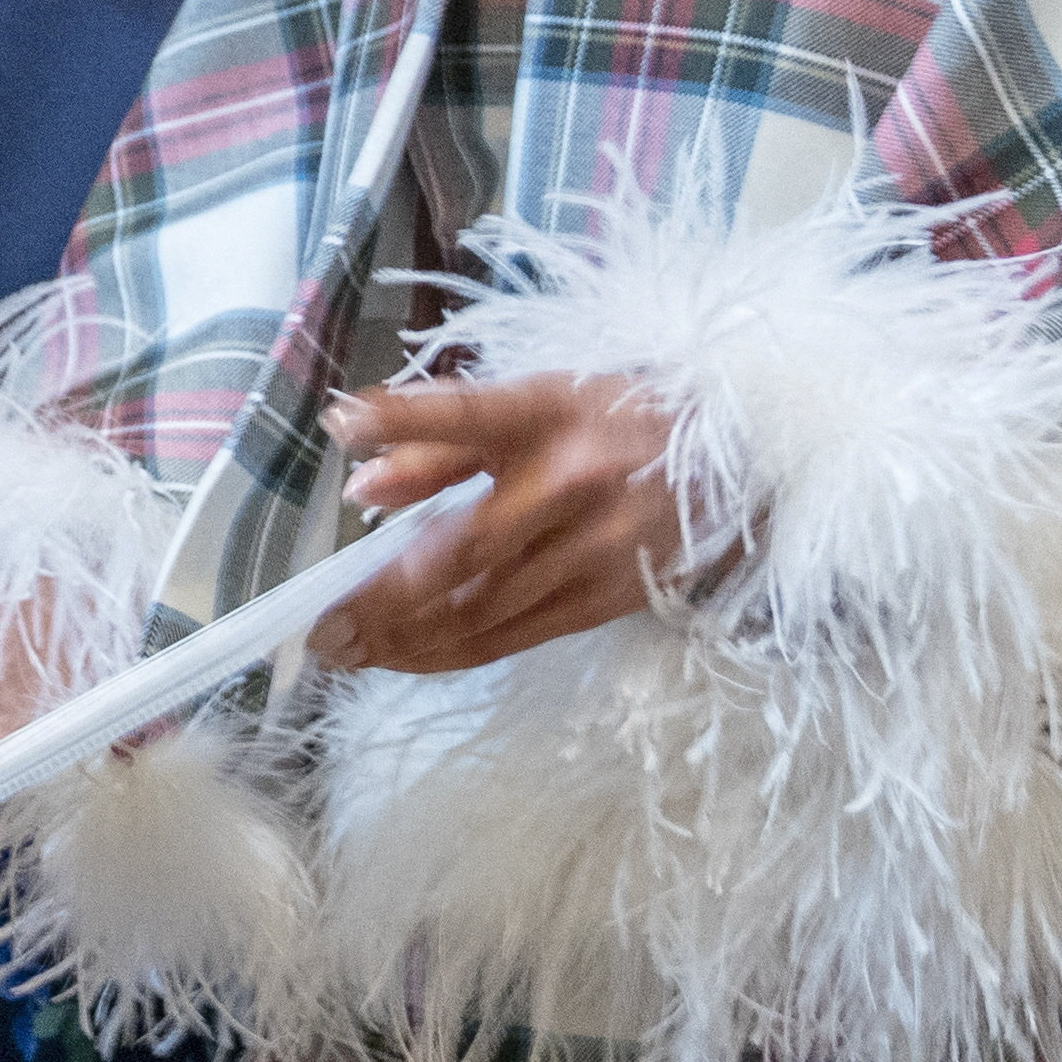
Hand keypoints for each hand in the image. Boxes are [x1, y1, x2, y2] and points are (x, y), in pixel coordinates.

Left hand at [316, 372, 692, 671]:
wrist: (738, 461)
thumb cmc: (615, 421)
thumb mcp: (536, 402)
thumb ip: (443, 439)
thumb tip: (364, 481)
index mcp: (552, 414)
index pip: (473, 413)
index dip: (407, 417)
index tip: (343, 423)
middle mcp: (573, 485)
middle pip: (466, 549)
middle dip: (386, 596)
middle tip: (323, 630)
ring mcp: (594, 551)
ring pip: (486, 608)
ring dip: (407, 638)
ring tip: (345, 652)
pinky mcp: (607, 600)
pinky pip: (515, 635)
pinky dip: (450, 653)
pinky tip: (403, 658)